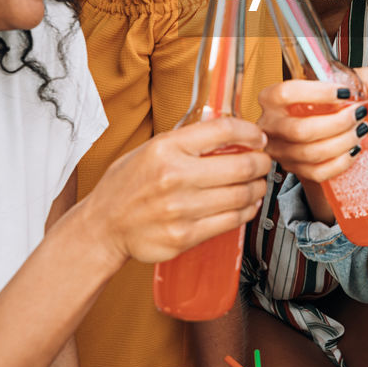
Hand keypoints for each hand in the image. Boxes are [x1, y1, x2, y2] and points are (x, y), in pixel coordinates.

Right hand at [80, 116, 268, 267]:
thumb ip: (187, 140)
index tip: (258, 137)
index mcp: (166, 149)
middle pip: (241, 166)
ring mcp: (181, 209)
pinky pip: (231, 220)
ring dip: (258, 188)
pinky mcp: (185, 235)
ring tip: (257, 184)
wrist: (103, 226)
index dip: (250, 132)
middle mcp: (174, 177)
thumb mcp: (150, 149)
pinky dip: (247, 210)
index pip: (223, 130)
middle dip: (262, 163)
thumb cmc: (126, 185)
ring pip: (241, 195)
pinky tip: (246, 204)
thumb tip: (229, 131)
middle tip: (264, 162)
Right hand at [256, 69, 367, 184]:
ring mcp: (280, 150)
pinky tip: (354, 150)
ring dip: (343, 142)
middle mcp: (270, 125)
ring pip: (311, 153)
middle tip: (359, 114)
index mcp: (272, 98)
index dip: (318, 93)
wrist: (311, 130)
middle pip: (301, 130)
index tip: (346, 93)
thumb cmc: (320, 103)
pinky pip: (318, 172)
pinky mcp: (293, 169)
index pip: (287, 93)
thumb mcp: (337, 84)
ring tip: (361, 130)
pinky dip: (341, 163)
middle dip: (337, 123)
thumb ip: (360, 79)